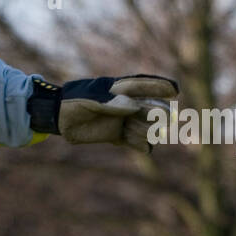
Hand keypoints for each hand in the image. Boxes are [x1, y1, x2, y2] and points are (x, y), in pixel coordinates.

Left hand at [28, 74, 178, 151]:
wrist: (59, 118)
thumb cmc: (74, 101)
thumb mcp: (89, 99)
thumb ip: (110, 103)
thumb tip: (134, 106)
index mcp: (119, 89)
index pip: (143, 86)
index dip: (160, 87)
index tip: (175, 90)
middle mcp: (125, 104)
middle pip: (149, 107)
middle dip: (158, 113)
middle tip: (166, 119)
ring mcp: (122, 120)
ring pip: (143, 125)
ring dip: (147, 130)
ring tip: (145, 135)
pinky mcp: (116, 135)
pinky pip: (133, 141)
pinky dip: (140, 145)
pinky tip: (147, 148)